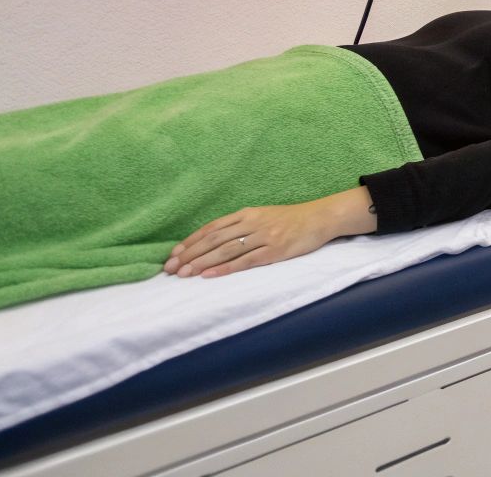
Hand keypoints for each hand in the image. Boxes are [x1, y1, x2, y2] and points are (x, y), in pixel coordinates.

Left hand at [165, 201, 341, 278]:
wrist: (320, 218)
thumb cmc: (290, 219)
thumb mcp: (263, 216)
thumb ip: (241, 225)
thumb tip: (214, 240)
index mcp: (246, 214)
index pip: (211, 229)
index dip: (190, 242)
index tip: (173, 255)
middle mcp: (251, 224)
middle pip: (213, 240)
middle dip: (190, 255)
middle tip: (170, 269)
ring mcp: (263, 237)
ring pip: (225, 250)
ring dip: (202, 263)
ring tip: (184, 274)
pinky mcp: (275, 251)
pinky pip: (246, 261)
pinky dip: (225, 268)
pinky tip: (210, 275)